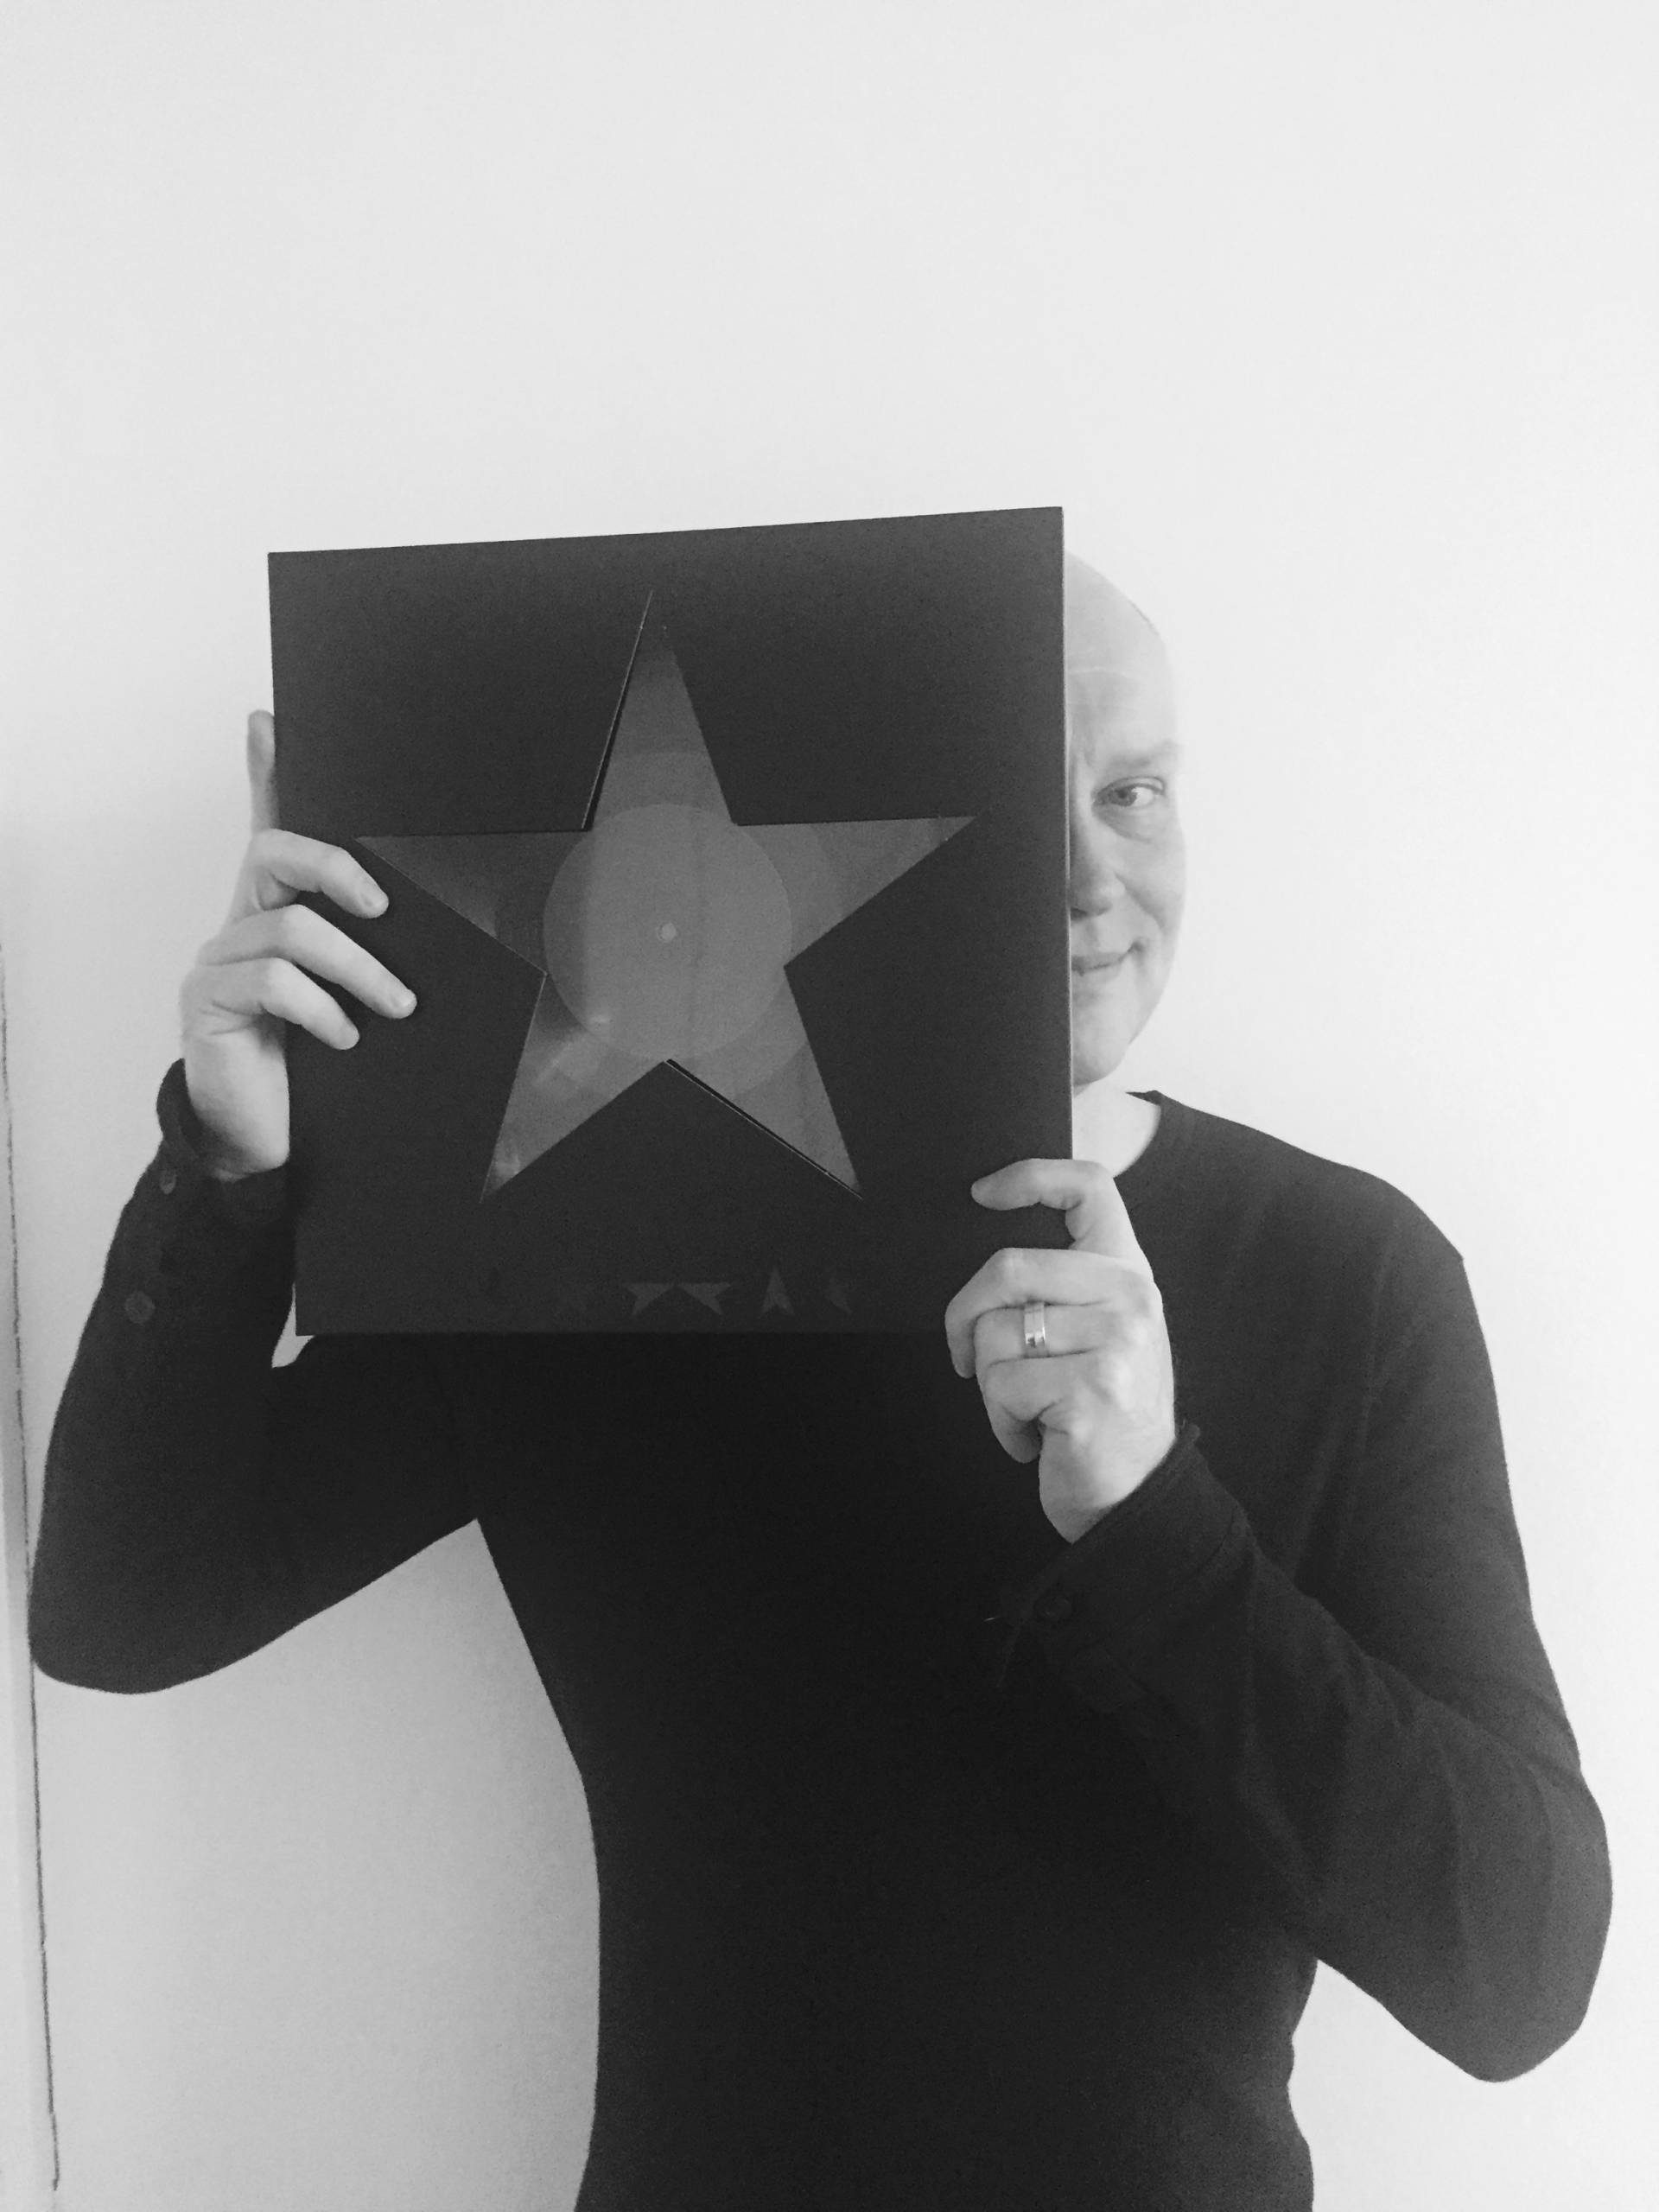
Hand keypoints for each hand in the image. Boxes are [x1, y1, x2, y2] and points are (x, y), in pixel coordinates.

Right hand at [179, 711, 415, 1178]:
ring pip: (292, 930)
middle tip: (384, 909)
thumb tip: (421, 924)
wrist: (265, 1137)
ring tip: (396, 1007)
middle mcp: (237, 925)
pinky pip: (275, 982)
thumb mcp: (351, 998)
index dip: (263, 774)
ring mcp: (217, 961)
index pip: (266, 831)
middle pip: (275, 855)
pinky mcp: (208, 1002)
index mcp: (272, 914)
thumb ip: (367, 954)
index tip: (268, 721)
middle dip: (337, 869)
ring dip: (358, 968)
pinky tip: (345, 1037)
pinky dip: (323, 1008)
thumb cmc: (312, 1064)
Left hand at [943, 1159, 1176, 1540]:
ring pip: (993, 1333)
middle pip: (1006, 1266)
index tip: (982, 1194)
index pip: (1090, 1187)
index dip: (1030, 1176)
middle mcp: (1130, 1297)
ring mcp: (1114, 1343)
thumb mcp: (1102, 1336)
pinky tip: (1032, 1439)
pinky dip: (999, 1421)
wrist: (1136, 1498)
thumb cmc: (1102, 1415)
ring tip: (1026, 1410)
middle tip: (964, 1358)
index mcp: (1130, 1273)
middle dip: (963, 1317)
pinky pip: (1000, 1386)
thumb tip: (988, 1268)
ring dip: (987, 1384)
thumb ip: (1065, 1289)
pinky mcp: (1088, 1391)